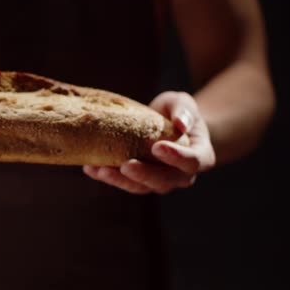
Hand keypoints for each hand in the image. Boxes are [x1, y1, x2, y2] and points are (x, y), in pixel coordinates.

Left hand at [83, 91, 215, 194]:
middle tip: (125, 165)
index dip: (175, 157)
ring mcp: (159, 182)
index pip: (191, 162)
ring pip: (141, 187)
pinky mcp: (139, 182)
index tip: (157, 147)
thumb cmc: (177, 112)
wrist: (165, 124)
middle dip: (143, 174)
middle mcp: (181, 175)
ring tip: (100, 170)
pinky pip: (124, 182)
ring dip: (120, 180)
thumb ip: (185, 110)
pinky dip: (106, 176)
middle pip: (164, 181)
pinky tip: (90, 168)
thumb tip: (180, 123)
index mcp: (200, 156)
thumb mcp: (183, 103)